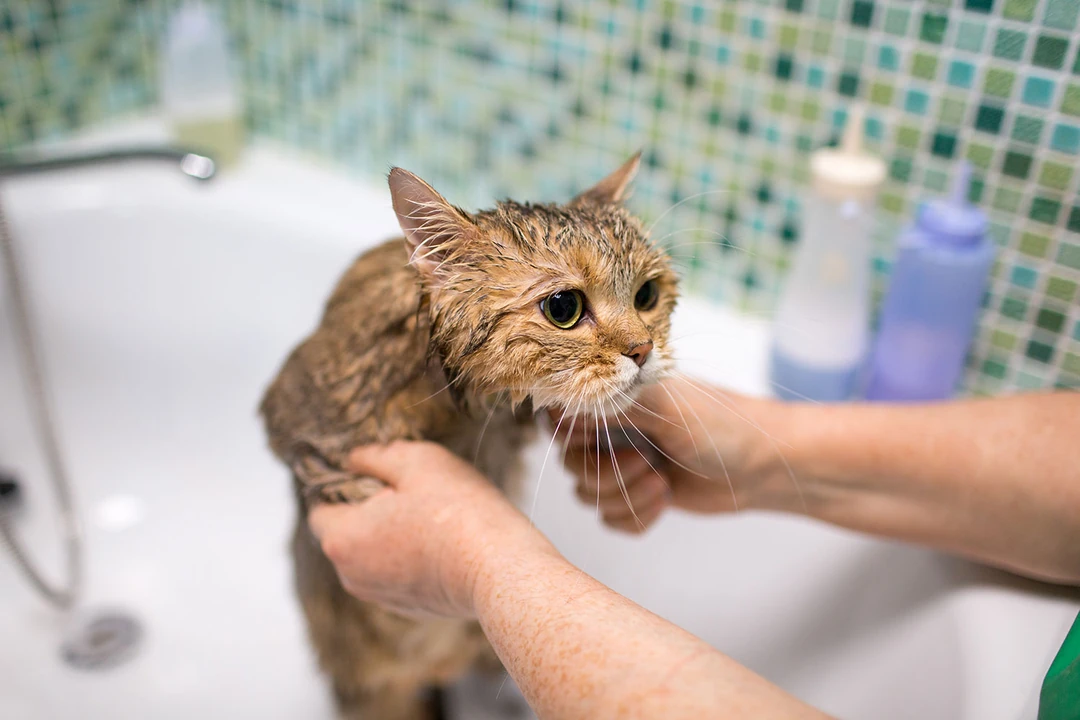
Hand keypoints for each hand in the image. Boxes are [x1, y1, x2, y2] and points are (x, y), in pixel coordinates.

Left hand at [309, 441, 557, 617]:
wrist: (501, 571)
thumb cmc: (458, 512)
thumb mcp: (417, 460)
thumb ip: (375, 455)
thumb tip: (354, 458)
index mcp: (342, 539)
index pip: (320, 507)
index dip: (345, 485)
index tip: (378, 474)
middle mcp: (351, 576)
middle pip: (347, 532)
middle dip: (371, 510)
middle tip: (414, 492)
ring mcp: (381, 597)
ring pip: (374, 554)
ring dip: (392, 534)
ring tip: (434, 516)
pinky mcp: (410, 609)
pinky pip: (398, 574)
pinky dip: (412, 557)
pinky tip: (445, 542)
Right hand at [553, 377, 789, 532]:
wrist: (763, 466)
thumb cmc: (722, 426)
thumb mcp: (665, 405)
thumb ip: (610, 404)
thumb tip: (560, 408)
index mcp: (614, 398)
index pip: (559, 416)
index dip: (570, 437)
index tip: (595, 444)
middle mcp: (613, 429)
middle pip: (571, 465)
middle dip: (607, 476)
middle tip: (647, 466)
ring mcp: (624, 463)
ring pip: (590, 496)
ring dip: (625, 498)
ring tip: (662, 485)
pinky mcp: (638, 494)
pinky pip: (611, 519)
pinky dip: (634, 518)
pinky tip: (664, 502)